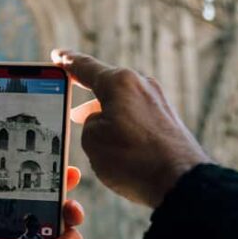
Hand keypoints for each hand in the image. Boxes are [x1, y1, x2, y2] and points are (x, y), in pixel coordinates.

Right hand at [51, 49, 209, 207]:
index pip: (86, 67)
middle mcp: (142, 85)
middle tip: (72, 114)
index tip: (58, 55)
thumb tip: (101, 122)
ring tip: (95, 136)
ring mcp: (158, 102)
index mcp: (119, 83)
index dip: (67, 62)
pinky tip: (120, 146)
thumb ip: (89, 123)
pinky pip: (137, 118)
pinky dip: (123, 128)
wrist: (180, 182)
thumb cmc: (133, 159)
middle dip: (88, 101)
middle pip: (107, 87)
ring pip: (122, 104)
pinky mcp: (168, 121)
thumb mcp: (92, 140)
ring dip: (106, 118)